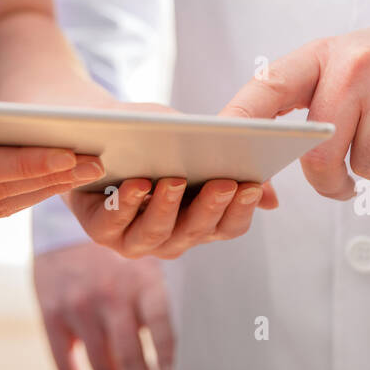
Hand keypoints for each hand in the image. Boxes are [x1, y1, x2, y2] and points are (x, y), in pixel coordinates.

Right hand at [34, 242, 173, 369]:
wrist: (68, 224)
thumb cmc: (117, 255)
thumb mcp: (145, 266)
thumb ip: (157, 304)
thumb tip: (171, 357)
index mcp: (143, 281)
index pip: (163, 332)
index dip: (168, 363)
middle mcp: (111, 293)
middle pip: (131, 358)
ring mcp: (79, 305)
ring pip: (102, 365)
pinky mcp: (51, 313)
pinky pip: (65, 363)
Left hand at [64, 103, 276, 258]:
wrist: (98, 130)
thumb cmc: (152, 138)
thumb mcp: (192, 142)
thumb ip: (228, 165)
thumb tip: (271, 198)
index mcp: (199, 221)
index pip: (229, 226)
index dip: (242, 209)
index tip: (252, 184)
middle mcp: (171, 238)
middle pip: (196, 231)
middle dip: (210, 206)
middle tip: (224, 181)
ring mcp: (135, 239)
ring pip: (156, 234)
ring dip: (167, 208)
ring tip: (176, 180)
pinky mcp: (100, 230)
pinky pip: (113, 225)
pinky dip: (126, 205)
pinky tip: (137, 184)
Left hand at [221, 12, 369, 198]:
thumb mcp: (343, 63)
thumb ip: (304, 104)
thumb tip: (261, 177)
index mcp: (325, 54)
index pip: (268, 86)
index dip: (237, 119)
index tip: (217, 145)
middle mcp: (361, 64)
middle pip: (322, 155)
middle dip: (330, 180)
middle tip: (343, 179)